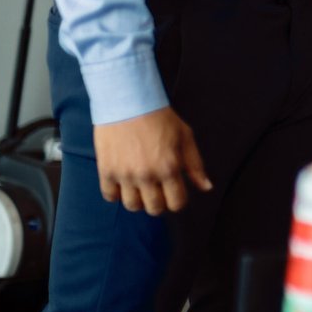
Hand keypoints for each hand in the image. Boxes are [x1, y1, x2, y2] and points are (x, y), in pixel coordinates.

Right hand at [92, 106, 212, 214]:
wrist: (129, 103)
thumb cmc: (159, 118)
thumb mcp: (185, 137)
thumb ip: (195, 165)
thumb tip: (206, 187)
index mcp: (169, 167)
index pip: (177, 203)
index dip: (178, 201)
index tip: (175, 194)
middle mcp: (147, 175)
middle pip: (154, 209)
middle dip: (160, 203)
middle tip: (159, 190)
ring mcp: (125, 174)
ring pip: (132, 206)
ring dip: (139, 200)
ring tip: (141, 187)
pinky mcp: (106, 171)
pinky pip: (110, 196)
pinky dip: (117, 194)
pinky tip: (124, 182)